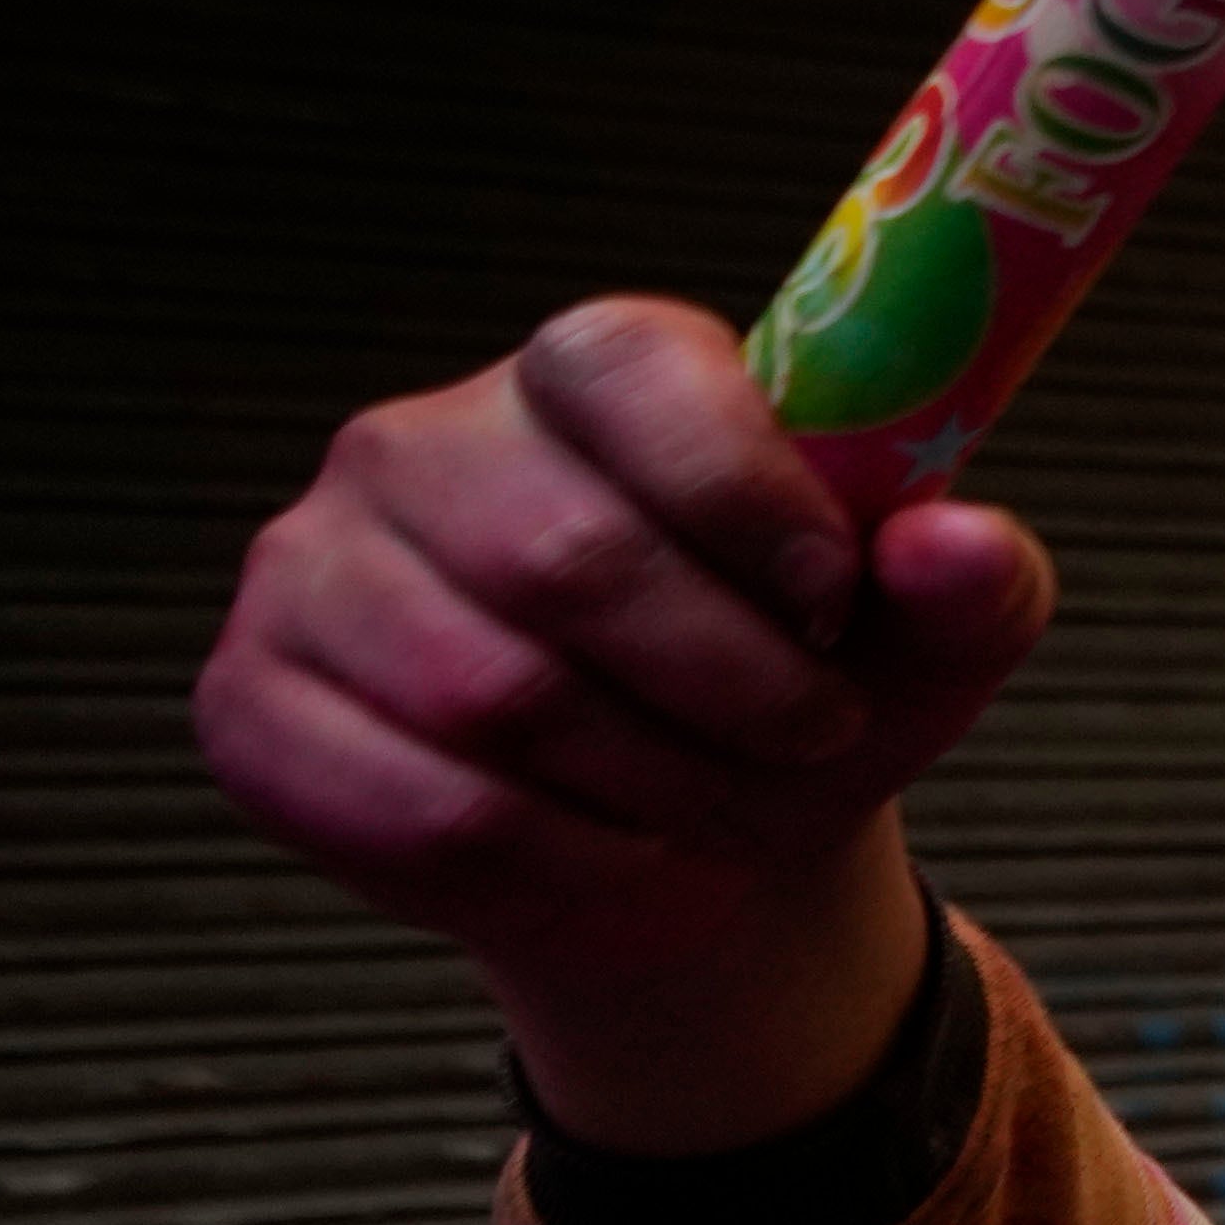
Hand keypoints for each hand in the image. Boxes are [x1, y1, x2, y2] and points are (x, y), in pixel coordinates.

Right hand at [191, 297, 1053, 1151]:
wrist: (682, 833)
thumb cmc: (795, 686)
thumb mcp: (922, 640)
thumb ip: (970, 581)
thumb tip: (952, 547)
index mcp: (591, 367)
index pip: (634, 375)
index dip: (749, 499)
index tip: (834, 606)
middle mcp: (423, 439)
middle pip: (568, 560)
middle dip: (726, 684)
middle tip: (804, 739)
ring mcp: (312, 564)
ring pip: (489, 694)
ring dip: (646, 779)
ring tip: (712, 796)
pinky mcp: (254, 700)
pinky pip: (410, 802)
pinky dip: (548, 857)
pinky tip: (604, 845)